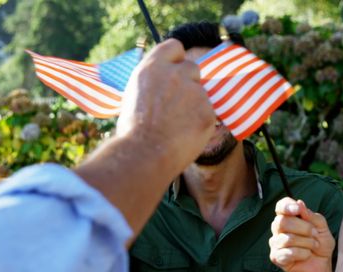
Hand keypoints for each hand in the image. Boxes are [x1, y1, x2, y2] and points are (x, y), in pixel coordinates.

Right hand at [116, 39, 215, 169]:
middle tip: (176, 103)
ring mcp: (195, 92)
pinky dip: (200, 123)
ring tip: (175, 125)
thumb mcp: (134, 93)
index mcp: (153, 66)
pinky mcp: (208, 112)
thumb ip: (153, 80)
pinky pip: (208, 113)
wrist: (143, 153)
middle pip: (192, 67)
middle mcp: (177, 74)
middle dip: (188, 82)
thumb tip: (164, 79)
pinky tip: (184, 134)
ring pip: (201, 93)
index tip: (174, 71)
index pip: (174, 46)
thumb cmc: (133, 128)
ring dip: (194, 105)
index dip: (175, 59)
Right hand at [269, 198, 334, 271]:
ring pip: (287, 239)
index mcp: (288, 217)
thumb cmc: (320, 243)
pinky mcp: (276, 257)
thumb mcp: (322, 228)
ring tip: (314, 246)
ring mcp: (276, 243)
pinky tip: (306, 254)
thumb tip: (299, 204)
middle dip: (304, 228)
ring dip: (306, 242)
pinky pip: (288, 252)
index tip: (298, 209)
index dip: (287, 206)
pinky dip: (302, 253)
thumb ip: (312, 216)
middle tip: (314, 234)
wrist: (322, 264)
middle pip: (282, 222)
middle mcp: (278, 228)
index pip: (281, 206)